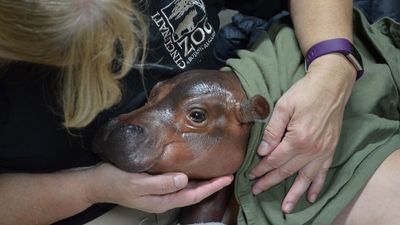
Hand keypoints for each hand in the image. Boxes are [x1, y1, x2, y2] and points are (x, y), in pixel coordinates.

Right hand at [85, 163, 232, 212]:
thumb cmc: (114, 181)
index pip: (193, 195)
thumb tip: (184, 180)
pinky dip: (189, 176)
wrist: (96, 182)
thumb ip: (161, 183)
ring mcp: (159, 192)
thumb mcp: (137, 182)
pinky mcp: (154, 184)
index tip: (227, 178)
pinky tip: (192, 168)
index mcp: (162, 201)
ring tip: (215, 171)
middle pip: (193, 193)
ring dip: (202, 181)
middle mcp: (164, 198)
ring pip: (186, 188)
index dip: (211, 188)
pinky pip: (177, 182)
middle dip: (211, 185)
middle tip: (226, 173)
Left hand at [250, 54, 355, 212]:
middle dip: (270, 182)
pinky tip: (311, 196)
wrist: (331, 85)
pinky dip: (317, 186)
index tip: (250, 175)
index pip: (274, 160)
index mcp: (297, 139)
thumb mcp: (284, 106)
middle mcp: (311, 150)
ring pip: (305, 178)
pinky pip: (322, 173)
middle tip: (257, 191)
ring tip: (286, 208)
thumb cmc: (304, 93)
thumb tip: (263, 150)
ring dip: (294, 194)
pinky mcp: (330, 150)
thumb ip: (273, 130)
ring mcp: (322, 152)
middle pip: (286, 171)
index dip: (261, 168)